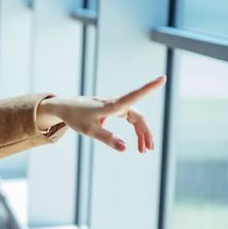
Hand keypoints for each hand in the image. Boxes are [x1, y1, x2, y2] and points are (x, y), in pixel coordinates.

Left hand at [37, 76, 165, 152]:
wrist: (65, 107)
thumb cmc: (76, 117)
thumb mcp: (89, 130)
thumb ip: (107, 138)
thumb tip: (125, 148)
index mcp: (111, 105)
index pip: (134, 95)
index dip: (149, 88)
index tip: (163, 78)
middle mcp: (116, 103)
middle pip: (139, 116)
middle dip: (146, 133)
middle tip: (148, 149)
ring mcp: (116, 105)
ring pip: (136, 119)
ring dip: (142, 133)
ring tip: (143, 150)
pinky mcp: (114, 109)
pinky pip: (130, 119)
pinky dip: (135, 130)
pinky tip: (136, 142)